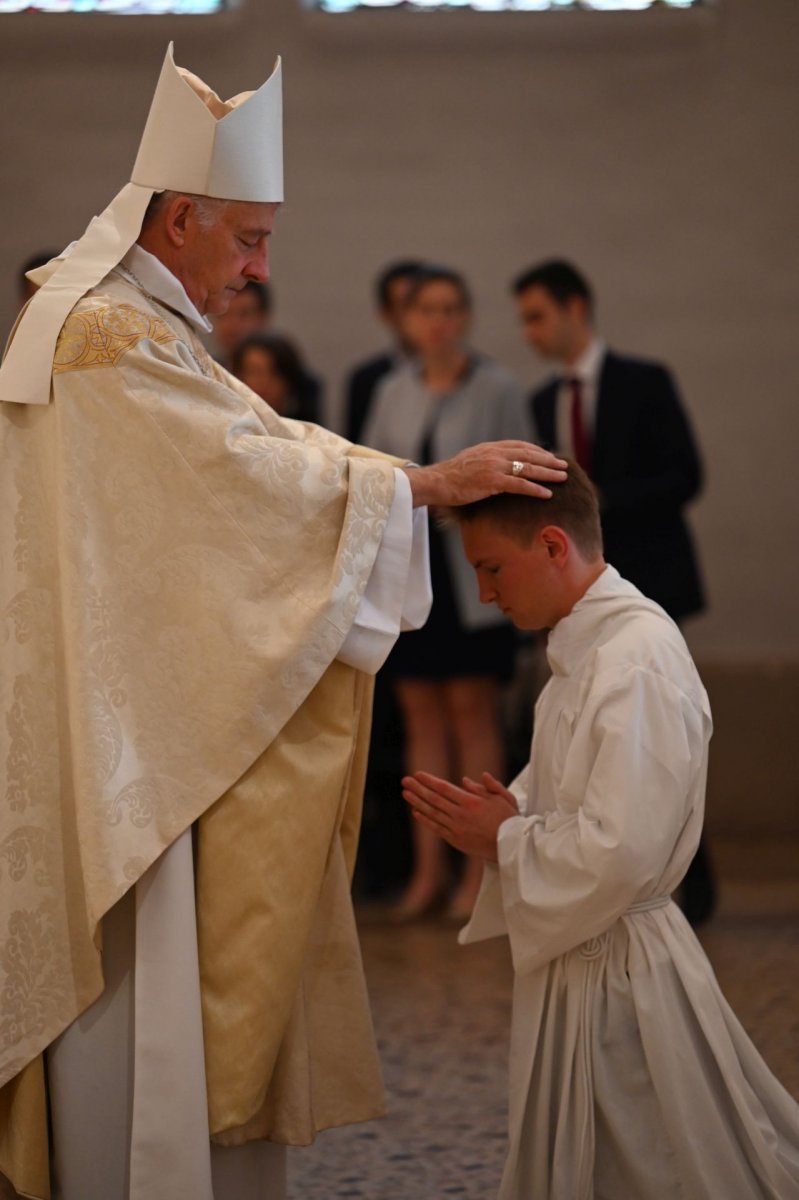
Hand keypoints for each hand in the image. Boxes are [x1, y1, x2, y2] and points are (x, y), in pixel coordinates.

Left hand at [402, 770, 519, 862]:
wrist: (512, 847)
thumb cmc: (510, 820)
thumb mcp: (503, 797)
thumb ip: (486, 786)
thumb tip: (465, 780)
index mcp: (471, 801)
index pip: (444, 788)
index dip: (429, 781)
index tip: (417, 774)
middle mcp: (461, 814)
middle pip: (434, 799)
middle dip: (418, 789)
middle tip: (404, 781)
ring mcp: (457, 828)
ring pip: (432, 813)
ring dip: (417, 802)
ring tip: (405, 793)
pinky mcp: (456, 840)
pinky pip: (436, 828)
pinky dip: (425, 819)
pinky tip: (416, 812)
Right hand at [403, 441, 567, 508]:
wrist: (436, 481)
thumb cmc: (450, 476)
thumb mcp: (470, 461)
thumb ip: (486, 460)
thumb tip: (497, 466)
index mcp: (490, 447)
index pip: (520, 445)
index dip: (537, 451)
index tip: (550, 457)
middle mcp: (495, 453)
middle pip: (529, 454)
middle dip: (549, 460)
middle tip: (564, 466)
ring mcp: (494, 466)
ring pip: (528, 468)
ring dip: (548, 473)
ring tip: (563, 477)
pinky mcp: (492, 481)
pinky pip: (519, 485)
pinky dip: (535, 489)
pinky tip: (547, 494)